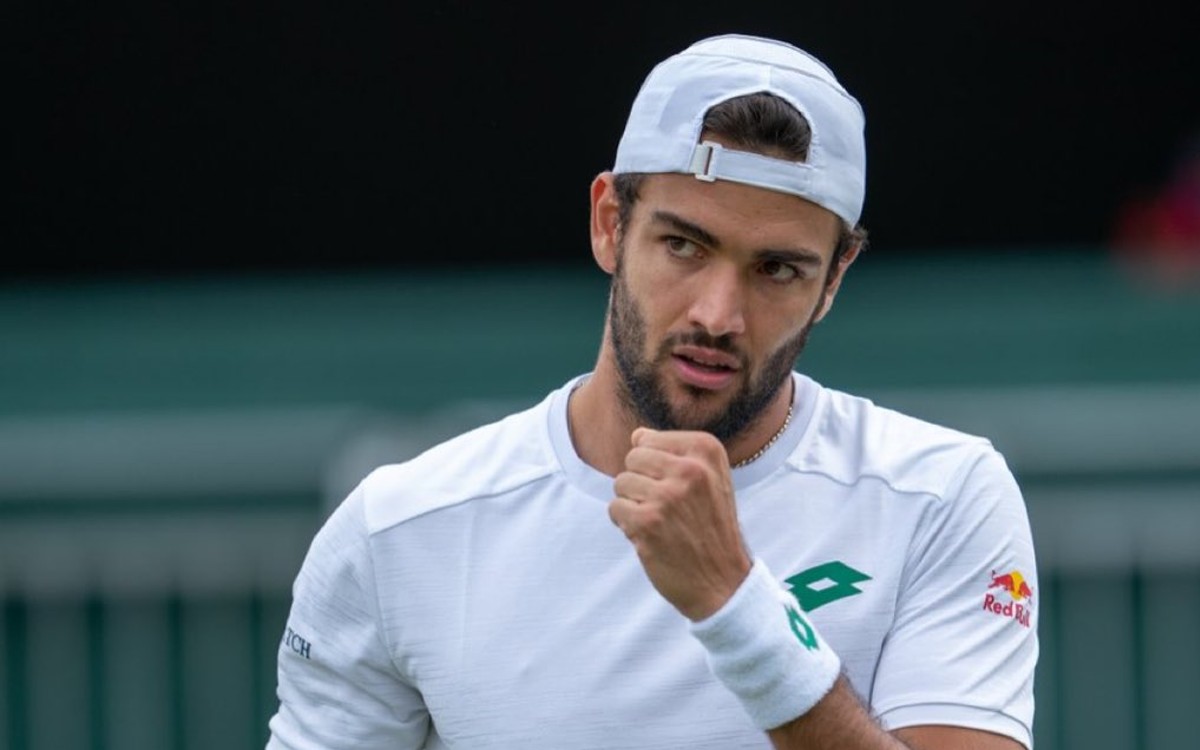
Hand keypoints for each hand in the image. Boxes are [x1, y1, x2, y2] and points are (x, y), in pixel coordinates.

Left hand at [609, 427, 752, 620]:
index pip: (648, 438)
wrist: (724, 582)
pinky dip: (626, 524)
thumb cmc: (712, 527)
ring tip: (661, 522)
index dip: (654, 466)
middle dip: (641, 482)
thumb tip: (636, 435)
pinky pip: (614, 508)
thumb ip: (675, 452)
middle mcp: (689, 468)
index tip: (679, 489)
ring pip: (620, 482)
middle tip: (667, 508)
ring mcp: (668, 496)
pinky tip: (651, 536)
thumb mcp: (710, 478)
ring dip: (634, 504)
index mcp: (707, 450)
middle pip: (632, 458)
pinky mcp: (647, 522)